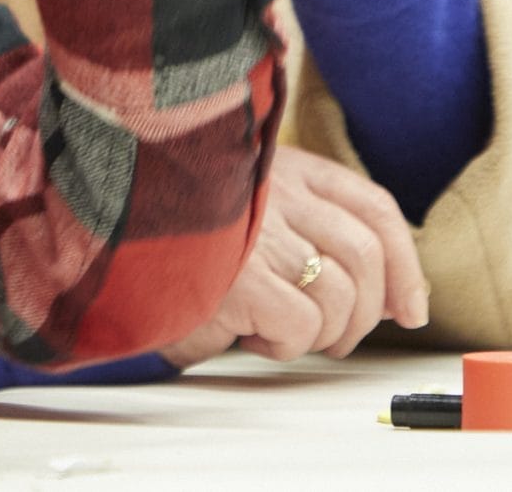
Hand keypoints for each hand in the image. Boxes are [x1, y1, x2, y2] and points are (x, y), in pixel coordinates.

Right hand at [160, 145, 429, 364]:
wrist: (103, 239)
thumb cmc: (172, 237)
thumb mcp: (246, 216)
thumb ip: (311, 235)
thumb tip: (388, 300)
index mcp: (283, 166)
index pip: (372, 206)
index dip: (404, 264)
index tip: (409, 309)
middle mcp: (278, 191)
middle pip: (365, 254)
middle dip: (365, 313)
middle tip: (333, 338)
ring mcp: (260, 231)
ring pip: (341, 296)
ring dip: (319, 333)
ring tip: (274, 330)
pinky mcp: (240, 277)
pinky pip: (300, 326)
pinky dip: (282, 345)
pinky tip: (246, 332)